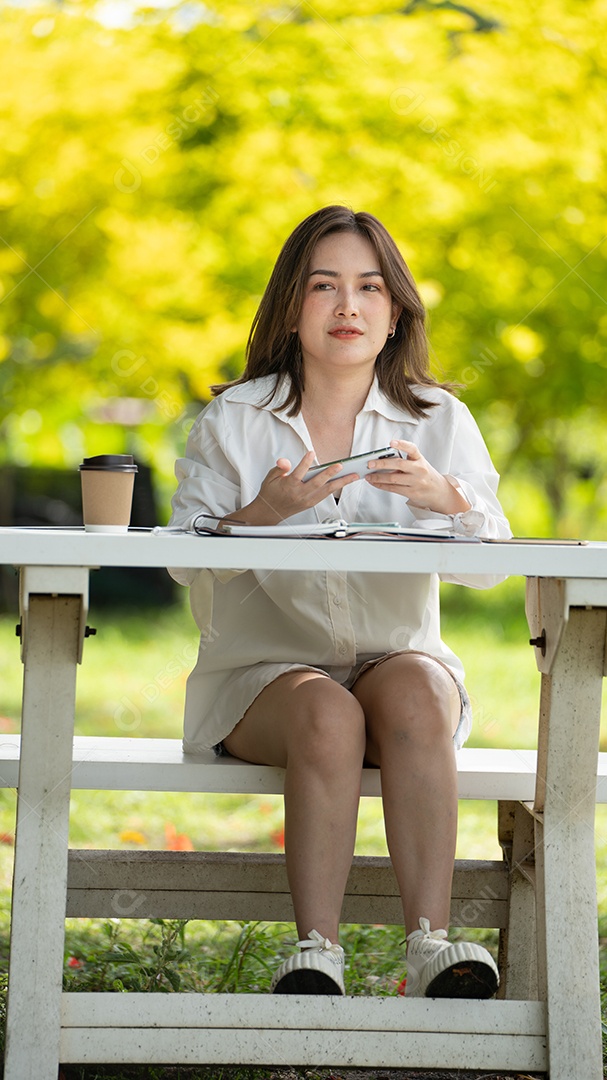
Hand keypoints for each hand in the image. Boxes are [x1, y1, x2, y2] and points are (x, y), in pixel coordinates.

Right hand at [224, 450, 359, 525]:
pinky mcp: (311, 503)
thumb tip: (284, 462)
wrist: (270, 512)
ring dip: (341, 482)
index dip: (305, 462)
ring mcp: (307, 500)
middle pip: (317, 483)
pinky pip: (326, 495)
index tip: (311, 453)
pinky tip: (344, 481)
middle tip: (341, 466)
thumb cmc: (271, 493)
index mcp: (289, 486)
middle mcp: (300, 494)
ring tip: (353, 475)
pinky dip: (336, 488)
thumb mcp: (270, 477)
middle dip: (330, 474)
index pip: (298, 473)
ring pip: (326, 490)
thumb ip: (279, 468)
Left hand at [365, 440, 470, 514]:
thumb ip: (405, 461)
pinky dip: (382, 485)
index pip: (412, 449)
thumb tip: (382, 460)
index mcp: (420, 459)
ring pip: (393, 478)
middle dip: (382, 464)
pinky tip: (375, 483)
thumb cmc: (425, 475)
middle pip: (399, 464)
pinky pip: (393, 488)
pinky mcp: (412, 492)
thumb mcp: (419, 464)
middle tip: (370, 463)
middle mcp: (419, 469)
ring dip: (378, 477)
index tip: (391, 442)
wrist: (439, 492)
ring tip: (368, 476)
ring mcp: (416, 482)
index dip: (402, 444)